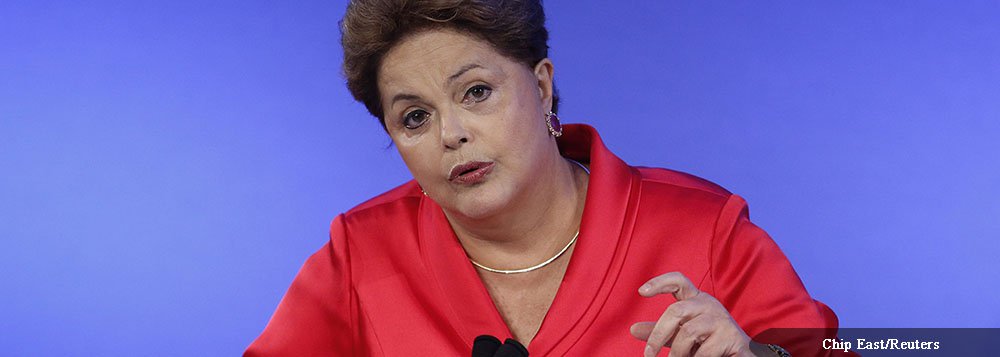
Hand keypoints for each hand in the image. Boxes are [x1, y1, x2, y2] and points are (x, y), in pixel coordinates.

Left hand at [629, 272, 754, 356]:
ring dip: (677, 353)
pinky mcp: (731, 336)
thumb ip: (660, 332)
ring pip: (687, 333)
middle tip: (648, 355)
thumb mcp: (681, 336)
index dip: (659, 282)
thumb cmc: (708, 344)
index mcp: (696, 299)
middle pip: (675, 311)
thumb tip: (633, 329)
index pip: (678, 280)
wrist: (741, 356)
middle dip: (657, 335)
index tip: (641, 292)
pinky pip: (703, 351)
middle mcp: (709, 304)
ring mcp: (721, 319)